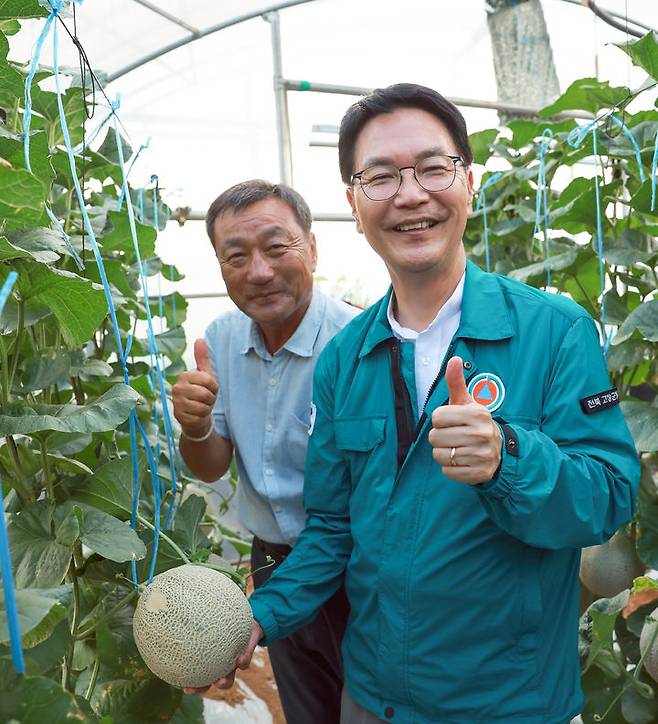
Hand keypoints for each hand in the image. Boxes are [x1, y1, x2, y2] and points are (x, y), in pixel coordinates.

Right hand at [172, 339, 218, 437]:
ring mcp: (176, 403)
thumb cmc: (201, 392)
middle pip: (205, 394)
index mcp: (184, 376)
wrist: (195, 414)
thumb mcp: (205, 374)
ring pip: (202, 407)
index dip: (214, 387)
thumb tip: (200, 339)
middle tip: (206, 399)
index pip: (209, 381)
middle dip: (211, 399)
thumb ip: (202, 358)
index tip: (209, 388)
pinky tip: (197, 415)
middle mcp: (177, 388)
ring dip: (207, 408)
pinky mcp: (179, 417)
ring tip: (202, 406)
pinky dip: (202, 417)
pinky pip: (198, 417)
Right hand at [183, 619, 263, 695]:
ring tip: (220, 680)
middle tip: (193, 689)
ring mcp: (233, 664)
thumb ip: (202, 621)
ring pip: (229, 679)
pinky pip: (245, 663)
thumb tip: (184, 613)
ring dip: (224, 683)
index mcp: (211, 661)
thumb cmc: (226, 622)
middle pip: (209, 683)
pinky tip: (240, 659)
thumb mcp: (214, 621)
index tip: (182, 687)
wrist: (248, 623)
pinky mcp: (246, 657)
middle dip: (202, 688)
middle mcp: (221, 666)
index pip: (197, 677)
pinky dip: (243, 662)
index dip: (190, 685)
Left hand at [427, 356, 501, 483]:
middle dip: (440, 438)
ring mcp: (482, 455)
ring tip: (458, 449)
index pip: (437, 417)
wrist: (498, 451)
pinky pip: (447, 472)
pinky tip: (462, 461)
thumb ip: (456, 382)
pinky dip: (450, 468)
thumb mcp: (467, 402)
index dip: (440, 420)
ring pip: (439, 456)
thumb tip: (454, 359)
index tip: (452, 421)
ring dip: (444, 454)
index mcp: (478, 414)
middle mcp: (482, 434)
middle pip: (435, 437)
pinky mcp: (479, 474)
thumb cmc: (474, 423)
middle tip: (454, 436)